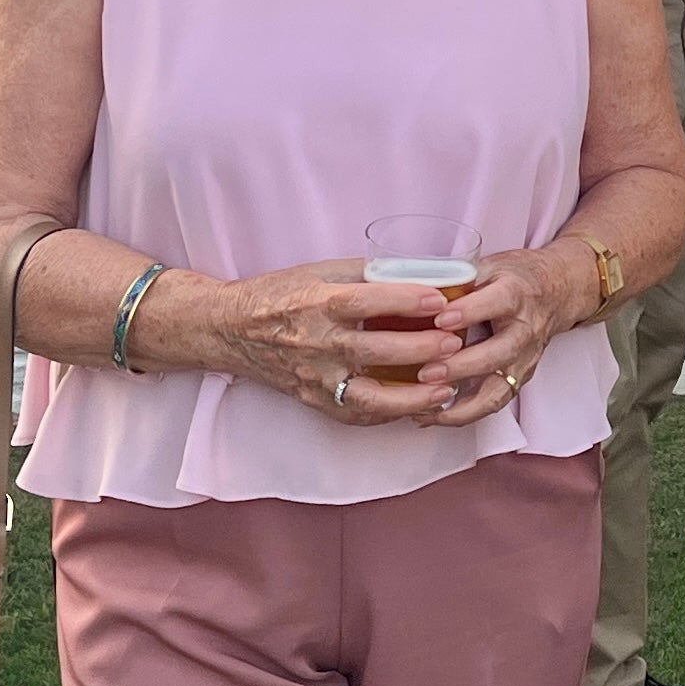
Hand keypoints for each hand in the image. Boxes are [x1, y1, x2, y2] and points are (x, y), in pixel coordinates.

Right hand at [195, 260, 489, 425]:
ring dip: (412, 395)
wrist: (230, 330)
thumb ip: (363, 274)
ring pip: (368, 395)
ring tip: (446, 388)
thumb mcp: (317, 272)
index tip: (440, 299)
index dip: (405, 300)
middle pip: (372, 350)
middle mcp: (314, 343)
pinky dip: (390, 412)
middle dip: (419, 348)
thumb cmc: (278, 294)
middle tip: (454, 343)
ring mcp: (314, 378)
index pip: (365, 302)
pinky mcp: (314, 401)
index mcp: (315, 303)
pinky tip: (419, 406)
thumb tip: (416, 273)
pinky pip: (357, 413)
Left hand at [408, 239, 604, 430]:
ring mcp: (524, 359)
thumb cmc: (516, 277)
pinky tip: (433, 416)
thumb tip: (410, 286)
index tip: (440, 319)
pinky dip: (463, 414)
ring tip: (426, 409)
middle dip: (461, 367)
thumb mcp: (490, 265)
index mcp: (516, 294)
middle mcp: (524, 330)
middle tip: (426, 373)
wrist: (558, 292)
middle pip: (498, 354)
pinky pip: (493, 403)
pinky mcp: (519, 378)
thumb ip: (457, 278)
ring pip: (498, 390)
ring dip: (461, 404)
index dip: (469, 311)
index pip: (496, 303)